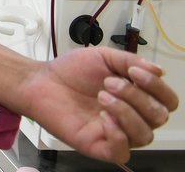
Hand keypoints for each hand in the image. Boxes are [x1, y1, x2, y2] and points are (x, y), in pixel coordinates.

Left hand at [17, 47, 177, 161]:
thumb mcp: (103, 57)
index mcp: (137, 97)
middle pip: (158, 117)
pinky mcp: (98, 145)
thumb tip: (158, 70)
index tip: (134, 72)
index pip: (167, 101)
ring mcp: (115, 132)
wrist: (41, 80)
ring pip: (144, 135)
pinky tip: (103, 118)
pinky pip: (122, 152)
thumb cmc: (71, 71)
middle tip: (109, 83)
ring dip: (126, 112)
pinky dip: (118, 135)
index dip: (157, 87)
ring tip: (102, 96)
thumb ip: (130, 60)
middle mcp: (130, 117)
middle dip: (137, 96)